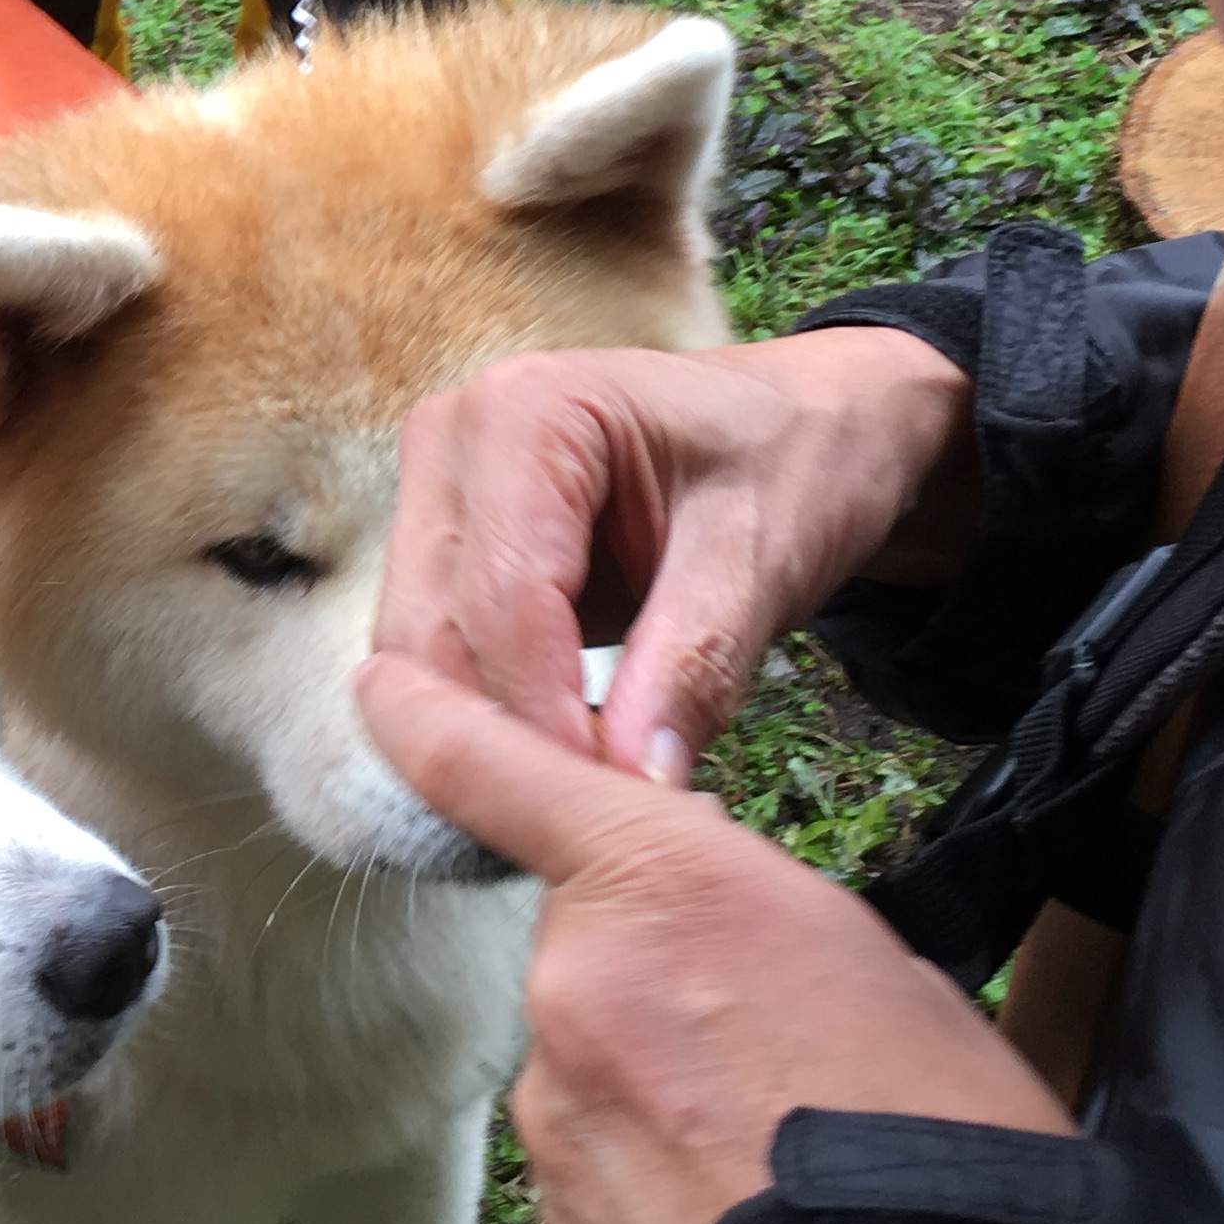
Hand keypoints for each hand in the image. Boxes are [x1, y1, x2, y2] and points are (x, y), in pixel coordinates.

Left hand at [360, 654, 1075, 1223]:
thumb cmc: (936, 1130)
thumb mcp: (868, 955)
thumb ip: (744, 905)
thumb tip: (705, 923)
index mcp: (661, 881)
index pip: (500, 771)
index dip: (431, 717)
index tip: (380, 684)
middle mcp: (575, 975)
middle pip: (589, 938)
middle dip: (660, 972)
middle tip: (779, 1042)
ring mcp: (554, 1100)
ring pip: (590, 1051)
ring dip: (658, 1079)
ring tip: (776, 1143)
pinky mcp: (554, 1208)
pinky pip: (593, 1151)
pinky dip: (652, 1167)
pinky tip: (739, 1206)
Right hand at [373, 331, 977, 786]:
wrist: (803, 426)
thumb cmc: (791, 462)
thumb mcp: (761, 560)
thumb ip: (692, 666)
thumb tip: (634, 783)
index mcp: (525, 412)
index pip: (500, 598)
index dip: (544, 714)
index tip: (611, 801)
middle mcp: (451, 441)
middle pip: (433, 631)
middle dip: (509, 732)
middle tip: (608, 811)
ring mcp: (437, 492)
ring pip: (419, 654)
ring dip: (494, 731)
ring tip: (597, 784)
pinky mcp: (446, 545)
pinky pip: (440, 653)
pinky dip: (498, 712)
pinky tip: (574, 744)